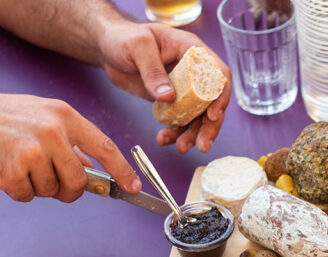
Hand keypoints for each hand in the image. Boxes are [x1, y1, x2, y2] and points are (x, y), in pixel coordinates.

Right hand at [0, 91, 140, 202]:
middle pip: (79, 181)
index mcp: (64, 116)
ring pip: (53, 190)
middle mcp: (52, 133)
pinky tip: (6, 170)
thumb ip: (71, 140)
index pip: (105, 147)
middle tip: (52, 181)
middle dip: (69, 189)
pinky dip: (18, 190)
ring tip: (20, 164)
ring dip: (39, 186)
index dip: (123, 170)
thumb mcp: (42, 115)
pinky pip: (28, 196)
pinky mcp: (12, 172)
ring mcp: (32, 153)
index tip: (133, 187)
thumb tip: (94, 169)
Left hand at [97, 22, 230, 153]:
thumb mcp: (137, 47)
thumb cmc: (123, 37)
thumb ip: (153, 70)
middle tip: (202, 144)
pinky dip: (174, 133)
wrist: (108, 49)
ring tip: (181, 147)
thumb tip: (169, 96)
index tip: (212, 116)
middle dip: (209, 126)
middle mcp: (194, 72)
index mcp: (193, 52)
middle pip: (212, 102)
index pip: (218, 75)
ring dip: (192, 134)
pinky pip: (180, 120)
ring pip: (198, 116)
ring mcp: (184, 89)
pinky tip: (164, 139)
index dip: (220, 96)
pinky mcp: (172, 101)